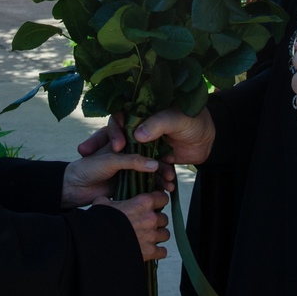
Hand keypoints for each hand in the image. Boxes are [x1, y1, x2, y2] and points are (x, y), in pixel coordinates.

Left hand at [61, 147, 169, 207]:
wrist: (74, 188)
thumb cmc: (88, 168)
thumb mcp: (110, 160)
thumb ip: (132, 161)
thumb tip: (155, 165)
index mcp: (122, 139)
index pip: (142, 137)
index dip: (152, 144)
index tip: (154, 155)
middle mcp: (128, 152)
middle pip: (150, 155)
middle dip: (161, 164)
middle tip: (170, 171)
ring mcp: (130, 168)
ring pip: (150, 170)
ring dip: (161, 177)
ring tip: (170, 184)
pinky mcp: (130, 182)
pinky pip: (146, 184)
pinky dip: (156, 187)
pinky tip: (166, 191)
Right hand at [84, 108, 214, 166]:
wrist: (211, 140)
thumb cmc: (195, 121)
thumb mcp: (177, 118)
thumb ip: (157, 124)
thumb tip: (136, 134)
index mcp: (143, 111)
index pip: (120, 116)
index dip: (113, 128)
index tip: (116, 144)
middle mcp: (139, 125)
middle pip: (115, 134)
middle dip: (99, 146)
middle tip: (86, 156)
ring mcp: (144, 143)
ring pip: (125, 153)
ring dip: (118, 165)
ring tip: (107, 176)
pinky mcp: (151, 158)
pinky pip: (141, 167)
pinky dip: (141, 177)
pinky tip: (138, 184)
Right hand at [98, 190, 169, 260]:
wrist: (98, 243)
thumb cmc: (101, 222)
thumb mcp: (102, 204)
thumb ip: (108, 200)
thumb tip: (104, 200)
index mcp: (143, 203)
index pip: (163, 198)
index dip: (159, 201)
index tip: (154, 204)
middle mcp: (151, 218)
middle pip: (164, 218)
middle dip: (157, 221)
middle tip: (147, 224)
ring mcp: (152, 236)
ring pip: (165, 234)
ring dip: (158, 235)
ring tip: (149, 237)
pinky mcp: (150, 252)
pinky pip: (162, 251)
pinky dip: (158, 251)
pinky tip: (151, 250)